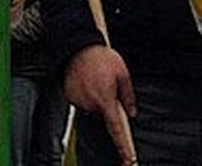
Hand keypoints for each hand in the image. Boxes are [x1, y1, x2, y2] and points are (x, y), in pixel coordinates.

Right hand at [63, 45, 136, 164]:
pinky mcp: (70, 97)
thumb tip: (132, 112)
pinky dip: (85, 94)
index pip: (116, 130)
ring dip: (96, 98)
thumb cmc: (100, 58)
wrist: (78, 47)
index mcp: (106, 101)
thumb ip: (128, 96)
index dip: (123, 147)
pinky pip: (82, 101)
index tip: (128, 159)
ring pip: (92, 108)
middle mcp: (91, 104)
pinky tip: (87, 81)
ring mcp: (79, 101)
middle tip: (107, 85)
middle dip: (107, 104)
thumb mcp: (123, 74)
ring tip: (96, 79)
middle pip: (103, 115)